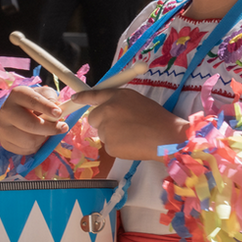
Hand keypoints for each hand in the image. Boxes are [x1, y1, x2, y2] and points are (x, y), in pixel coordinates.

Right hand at [0, 86, 67, 154]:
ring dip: (43, 138)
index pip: (32, 101)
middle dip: (50, 128)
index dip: (46, 107)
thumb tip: (58, 108)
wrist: (20, 113)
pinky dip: (36, 146)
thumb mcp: (45, 95)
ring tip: (45, 132)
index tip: (59, 113)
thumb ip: (52, 99)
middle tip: (64, 128)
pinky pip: (26, 150)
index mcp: (17, 95)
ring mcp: (3, 128)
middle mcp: (6, 110)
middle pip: (30, 124)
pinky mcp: (5, 142)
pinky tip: (36, 138)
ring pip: (29, 140)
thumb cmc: (37, 103)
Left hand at [66, 88, 186, 159]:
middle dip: (102, 122)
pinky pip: (110, 146)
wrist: (166, 137)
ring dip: (113, 135)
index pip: (94, 94)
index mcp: (117, 96)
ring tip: (133, 135)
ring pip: (102, 134)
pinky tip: (134, 144)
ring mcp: (107, 128)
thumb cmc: (158, 118)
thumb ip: (120, 103)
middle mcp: (108, 110)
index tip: (75, 99)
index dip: (83, 97)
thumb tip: (107, 109)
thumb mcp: (138, 101)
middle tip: (121, 126)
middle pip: (93, 118)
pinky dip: (119, 147)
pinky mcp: (110, 145)